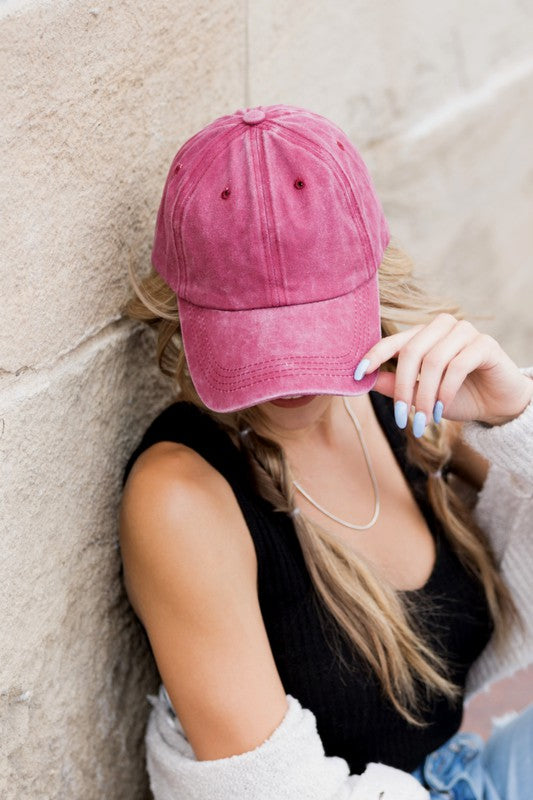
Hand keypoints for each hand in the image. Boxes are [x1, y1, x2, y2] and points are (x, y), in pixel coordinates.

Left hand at [353, 313, 532, 436]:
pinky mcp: (485, 343)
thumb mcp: (421, 394)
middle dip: (402, 389)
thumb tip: (366, 380)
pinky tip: (440, 410)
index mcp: (423, 334)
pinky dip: (445, 392)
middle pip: (411, 352)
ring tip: (423, 421)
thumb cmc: (457, 396)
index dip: (374, 356)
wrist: (497, 403)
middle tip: (399, 418)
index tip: (357, 375)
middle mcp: (442, 327)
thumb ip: (395, 385)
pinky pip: (458, 366)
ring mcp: (465, 331)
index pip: (394, 341)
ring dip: (424, 396)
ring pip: (434, 361)